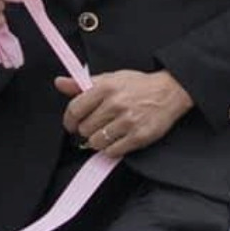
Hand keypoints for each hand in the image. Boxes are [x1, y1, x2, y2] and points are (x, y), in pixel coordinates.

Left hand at [58, 67, 193, 159]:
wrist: (170, 92)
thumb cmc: (138, 85)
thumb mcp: (110, 78)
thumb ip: (82, 84)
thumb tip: (60, 83)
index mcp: (106, 87)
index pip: (75, 109)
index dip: (69, 120)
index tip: (72, 124)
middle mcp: (116, 103)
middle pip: (84, 128)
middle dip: (86, 130)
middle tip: (95, 126)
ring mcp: (128, 121)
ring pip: (97, 142)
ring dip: (98, 141)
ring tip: (106, 133)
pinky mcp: (138, 136)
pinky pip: (113, 151)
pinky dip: (111, 149)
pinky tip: (116, 140)